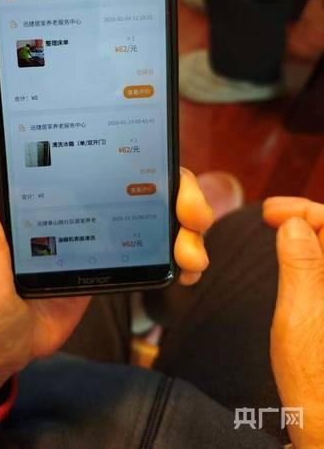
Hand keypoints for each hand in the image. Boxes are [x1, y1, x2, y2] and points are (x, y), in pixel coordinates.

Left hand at [0, 108, 212, 394]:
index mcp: (44, 180)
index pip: (97, 143)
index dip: (136, 138)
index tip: (162, 145)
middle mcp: (76, 195)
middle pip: (140, 175)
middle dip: (179, 187)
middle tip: (193, 213)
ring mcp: (97, 229)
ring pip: (155, 209)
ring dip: (188, 224)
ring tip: (193, 254)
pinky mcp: (110, 261)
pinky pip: (153, 248)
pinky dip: (179, 254)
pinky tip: (190, 268)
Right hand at [263, 196, 323, 447]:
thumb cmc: (318, 379)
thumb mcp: (300, 314)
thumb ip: (301, 263)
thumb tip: (295, 224)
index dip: (306, 210)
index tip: (272, 211)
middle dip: (309, 219)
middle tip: (273, 216)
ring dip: (312, 236)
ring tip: (281, 229)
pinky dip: (316, 258)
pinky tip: (296, 257)